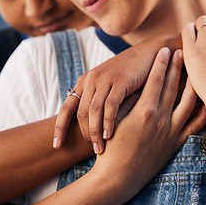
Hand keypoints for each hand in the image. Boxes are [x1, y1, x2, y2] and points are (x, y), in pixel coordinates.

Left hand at [54, 34, 181, 153]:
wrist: (149, 54)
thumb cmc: (130, 76)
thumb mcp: (109, 87)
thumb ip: (98, 102)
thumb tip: (90, 128)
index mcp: (84, 82)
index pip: (67, 108)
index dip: (59, 127)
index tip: (56, 145)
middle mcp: (91, 79)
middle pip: (80, 113)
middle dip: (84, 134)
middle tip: (92, 150)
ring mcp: (104, 79)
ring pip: (93, 111)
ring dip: (95, 132)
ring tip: (100, 149)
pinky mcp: (120, 80)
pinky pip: (110, 106)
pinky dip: (108, 122)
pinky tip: (110, 135)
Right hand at [94, 47, 205, 190]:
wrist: (119, 176)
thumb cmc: (112, 148)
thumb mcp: (115, 121)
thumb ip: (128, 102)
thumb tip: (139, 85)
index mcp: (144, 110)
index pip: (155, 80)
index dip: (161, 63)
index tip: (165, 49)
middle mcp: (161, 118)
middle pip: (172, 86)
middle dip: (177, 67)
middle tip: (182, 51)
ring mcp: (171, 131)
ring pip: (188, 102)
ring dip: (192, 84)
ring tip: (197, 70)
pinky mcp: (176, 143)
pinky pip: (195, 126)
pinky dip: (204, 113)